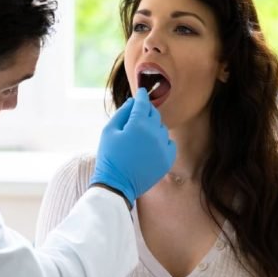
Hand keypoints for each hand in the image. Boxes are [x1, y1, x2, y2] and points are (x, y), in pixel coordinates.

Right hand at [90, 87, 175, 205]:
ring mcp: (163, 147)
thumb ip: (122, 113)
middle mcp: (154, 133)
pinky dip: (161, 141)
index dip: (141, 96)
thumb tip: (133, 101)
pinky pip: (169, 143)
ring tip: (140, 136)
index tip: (141, 92)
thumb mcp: (109, 131)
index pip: (143, 103)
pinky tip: (151, 146)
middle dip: (146, 111)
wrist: (116, 185)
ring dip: (153, 127)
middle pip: (154, 114)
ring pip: (161, 128)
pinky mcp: (168, 159)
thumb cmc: (109, 157)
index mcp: (138, 124)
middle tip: (138, 115)